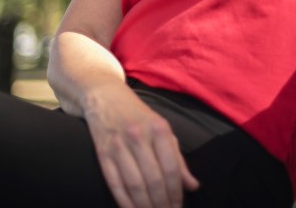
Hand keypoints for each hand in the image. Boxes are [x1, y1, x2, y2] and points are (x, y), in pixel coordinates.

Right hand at [83, 83, 198, 207]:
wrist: (106, 98)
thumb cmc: (140, 116)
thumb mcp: (163, 130)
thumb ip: (178, 159)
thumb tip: (193, 186)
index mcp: (159, 129)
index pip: (171, 168)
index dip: (176, 191)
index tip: (178, 206)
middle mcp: (139, 136)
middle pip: (154, 179)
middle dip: (161, 202)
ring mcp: (119, 145)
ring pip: (134, 184)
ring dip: (144, 205)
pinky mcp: (103, 153)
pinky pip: (115, 183)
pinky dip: (124, 201)